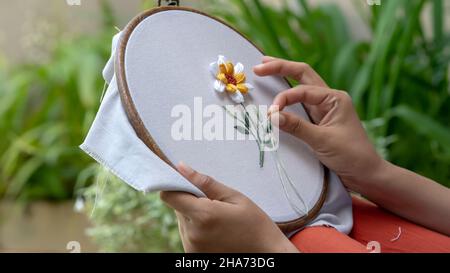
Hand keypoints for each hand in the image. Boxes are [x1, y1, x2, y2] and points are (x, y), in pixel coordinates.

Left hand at [160, 162, 298, 252]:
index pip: (169, 196)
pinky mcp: (193, 256)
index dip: (174, 186)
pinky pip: (187, 235)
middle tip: (214, 203)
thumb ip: (205, 182)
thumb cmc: (255, 224)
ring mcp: (192, 247)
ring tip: (218, 220)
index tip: (187, 183)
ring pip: (182, 221)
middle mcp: (192, 234)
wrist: (266, 254)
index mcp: (203, 215)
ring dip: (194, 216)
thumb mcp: (234, 197)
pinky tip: (217, 231)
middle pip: (177, 208)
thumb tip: (181, 167)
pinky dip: (197, 229)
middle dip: (191, 201)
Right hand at [253, 56, 383, 192]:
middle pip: (303, 74)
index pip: (303, 91)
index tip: (271, 114)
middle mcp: (330, 98)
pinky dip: (287, 94)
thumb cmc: (351, 155)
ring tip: (265, 68)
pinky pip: (301, 101)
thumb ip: (298, 127)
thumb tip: (272, 116)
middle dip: (281, 68)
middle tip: (259, 67)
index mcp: (335, 98)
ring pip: (302, 84)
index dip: (284, 99)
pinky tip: (276, 89)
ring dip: (284, 75)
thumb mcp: (323, 141)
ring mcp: (324, 107)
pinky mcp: (319, 119)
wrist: (366, 173)